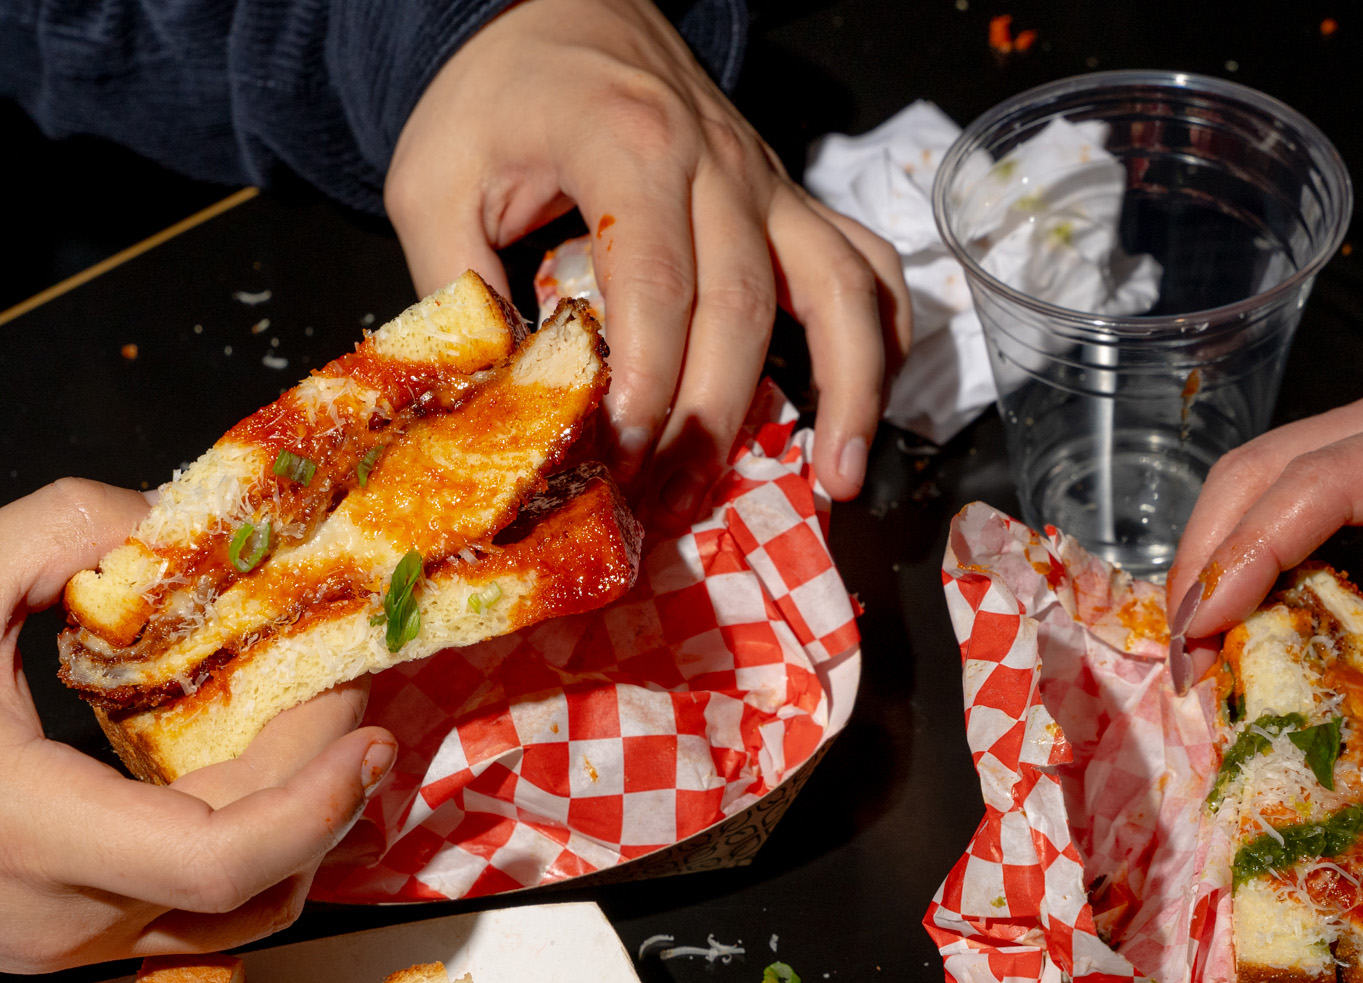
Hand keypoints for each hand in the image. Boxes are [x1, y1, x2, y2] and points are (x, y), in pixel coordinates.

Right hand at [0, 480, 396, 973]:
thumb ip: (60, 535)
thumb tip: (174, 530)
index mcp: (27, 832)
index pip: (219, 860)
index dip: (316, 804)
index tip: (371, 737)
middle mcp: (59, 915)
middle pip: (255, 881)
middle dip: (326, 786)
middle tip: (349, 697)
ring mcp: (67, 943)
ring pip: (237, 917)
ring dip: (298, 828)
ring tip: (313, 732)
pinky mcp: (74, 940)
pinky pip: (197, 912)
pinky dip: (248, 846)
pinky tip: (250, 770)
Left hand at [384, 0, 910, 518]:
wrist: (558, 9)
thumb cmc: (498, 96)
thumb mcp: (432, 180)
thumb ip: (457, 289)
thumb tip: (498, 409)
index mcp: (627, 143)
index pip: (656, 281)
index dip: (649, 380)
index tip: (627, 456)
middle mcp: (717, 163)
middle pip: (742, 307)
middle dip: (715, 419)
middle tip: (678, 504)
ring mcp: (767, 183)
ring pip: (839, 288)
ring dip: (849, 392)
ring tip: (839, 480)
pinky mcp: (789, 201)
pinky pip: (865, 266)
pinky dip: (883, 339)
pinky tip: (865, 410)